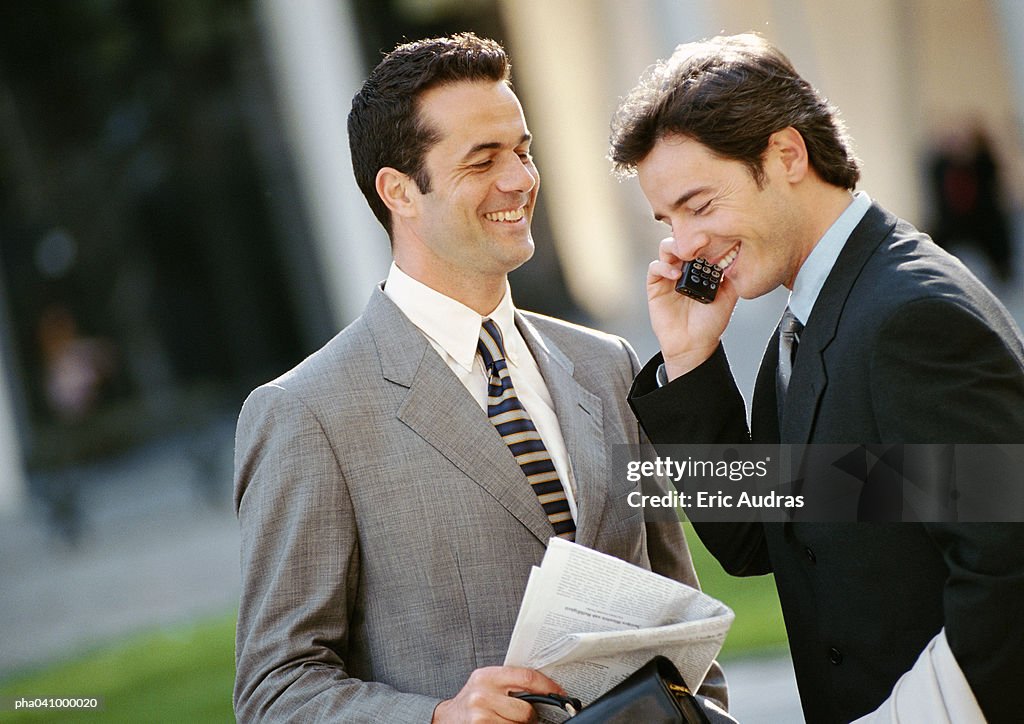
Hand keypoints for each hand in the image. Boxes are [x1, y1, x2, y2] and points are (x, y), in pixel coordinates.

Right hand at [432, 666, 564, 722]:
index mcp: (487, 676)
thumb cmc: (471, 701)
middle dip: (530, 716)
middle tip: (525, 716)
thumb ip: (510, 683)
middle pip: (525, 708)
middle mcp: (482, 694)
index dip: (548, 687)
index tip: (560, 694)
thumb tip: (545, 690)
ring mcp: (480, 714)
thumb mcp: (487, 684)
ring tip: (507, 720)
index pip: (527, 677)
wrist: (446, 718)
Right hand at [647, 237, 738, 379]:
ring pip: (666, 249)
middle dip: (689, 238)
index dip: (705, 238)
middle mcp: (684, 268)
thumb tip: (735, 255)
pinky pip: (655, 268)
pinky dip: (663, 267)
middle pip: (681, 241)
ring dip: (675, 247)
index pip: (699, 245)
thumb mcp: (728, 296)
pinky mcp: (655, 286)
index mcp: (701, 267)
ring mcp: (669, 275)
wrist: (694, 344)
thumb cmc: (710, 323)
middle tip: (701, 241)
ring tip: (686, 255)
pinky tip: (676, 275)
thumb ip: (731, 276)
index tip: (714, 237)